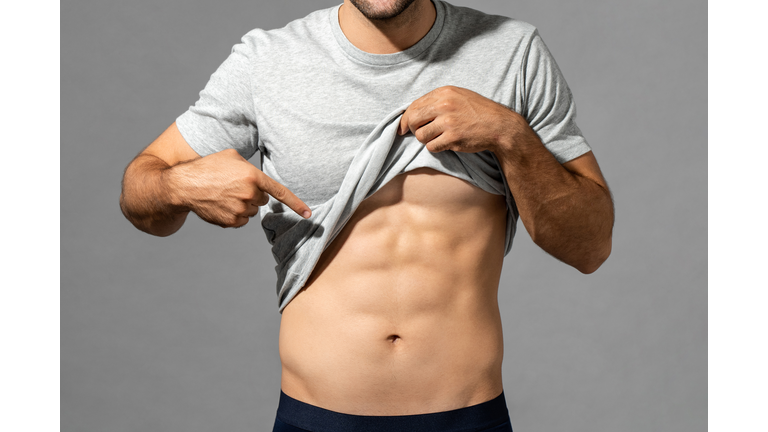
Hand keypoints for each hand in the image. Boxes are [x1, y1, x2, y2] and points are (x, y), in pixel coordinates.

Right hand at [169, 149, 310, 227]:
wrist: (184, 185)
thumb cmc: (208, 167)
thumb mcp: (231, 157)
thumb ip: (250, 167)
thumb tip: (261, 181)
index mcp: (252, 176)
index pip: (280, 192)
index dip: (296, 204)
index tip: (309, 215)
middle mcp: (249, 194)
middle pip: (262, 199)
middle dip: (252, 193)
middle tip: (232, 186)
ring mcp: (240, 209)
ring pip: (252, 210)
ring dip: (243, 204)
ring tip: (223, 194)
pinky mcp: (231, 221)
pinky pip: (242, 220)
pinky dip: (234, 214)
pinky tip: (221, 204)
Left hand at [398, 86, 528, 152]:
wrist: (499, 125)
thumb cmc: (477, 111)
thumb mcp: (458, 96)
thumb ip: (437, 101)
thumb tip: (411, 112)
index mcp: (444, 93)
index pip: (414, 106)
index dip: (405, 119)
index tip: (402, 128)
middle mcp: (444, 105)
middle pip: (412, 120)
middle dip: (412, 129)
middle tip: (420, 133)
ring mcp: (448, 122)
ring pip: (421, 136)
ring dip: (427, 140)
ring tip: (439, 137)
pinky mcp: (453, 138)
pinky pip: (432, 147)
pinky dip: (437, 147)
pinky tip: (447, 143)